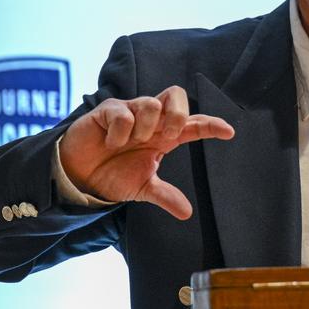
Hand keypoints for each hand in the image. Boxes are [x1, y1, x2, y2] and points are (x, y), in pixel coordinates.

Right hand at [59, 86, 233, 219]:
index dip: (211, 126)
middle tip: (172, 135)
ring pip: (151, 103)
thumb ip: (165, 195)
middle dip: (179, 113)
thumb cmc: (112, 175)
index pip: (194, 125)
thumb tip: (187, 212)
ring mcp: (130, 112)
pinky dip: (121, 130)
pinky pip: (123, 113)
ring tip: (132, 143)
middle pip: (176, 95)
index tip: (229, 132)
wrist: (78, 176)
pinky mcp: (108, 110)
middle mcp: (152, 121)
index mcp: (165, 136)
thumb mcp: (142, 188)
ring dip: (146, 126)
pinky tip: (111, 143)